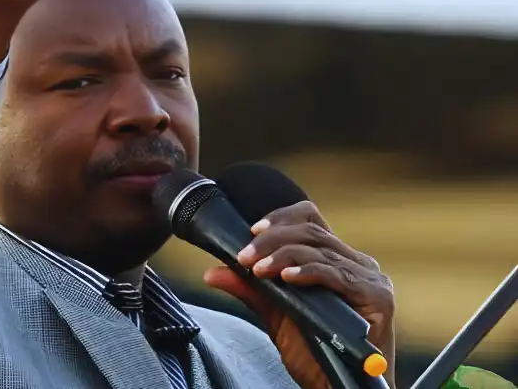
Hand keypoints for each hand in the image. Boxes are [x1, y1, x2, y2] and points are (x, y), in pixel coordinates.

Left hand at [203, 201, 395, 388]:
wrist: (337, 387)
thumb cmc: (315, 354)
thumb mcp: (276, 315)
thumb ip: (251, 289)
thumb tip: (213, 273)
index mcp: (337, 261)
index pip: (310, 220)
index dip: (281, 218)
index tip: (252, 231)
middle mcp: (357, 264)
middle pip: (311, 231)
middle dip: (271, 240)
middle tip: (244, 257)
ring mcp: (369, 278)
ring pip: (319, 248)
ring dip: (281, 255)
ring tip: (257, 269)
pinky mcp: (376, 296)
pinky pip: (336, 274)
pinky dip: (307, 272)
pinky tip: (286, 278)